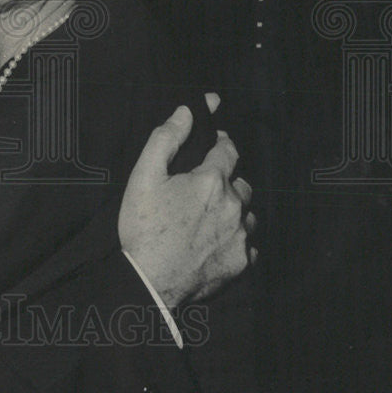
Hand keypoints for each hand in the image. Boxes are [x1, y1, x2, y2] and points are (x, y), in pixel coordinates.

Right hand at [118, 93, 255, 308]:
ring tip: (209, 218)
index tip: (214, 144)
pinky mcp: (242, 263)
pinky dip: (236, 240)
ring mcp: (240, 236)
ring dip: (234, 211)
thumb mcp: (144, 176)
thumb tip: (186, 110)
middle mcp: (234, 206)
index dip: (220, 143)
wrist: (150, 282)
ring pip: (247, 214)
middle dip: (226, 181)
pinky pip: (248, 244)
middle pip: (241, 183)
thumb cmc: (143, 228)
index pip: (228, 150)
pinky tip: (215, 242)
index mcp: (211, 181)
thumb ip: (167, 138)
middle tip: (203, 190)